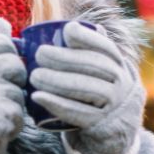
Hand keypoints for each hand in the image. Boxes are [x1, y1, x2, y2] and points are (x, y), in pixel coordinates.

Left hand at [30, 21, 145, 153]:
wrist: (113, 126)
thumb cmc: (96, 88)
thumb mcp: (99, 68)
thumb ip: (86, 49)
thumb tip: (61, 27)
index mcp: (116, 62)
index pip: (104, 46)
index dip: (87, 36)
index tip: (67, 31)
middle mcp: (119, 80)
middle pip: (93, 65)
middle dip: (64, 57)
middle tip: (39, 54)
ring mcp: (112, 102)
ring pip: (86, 88)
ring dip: (57, 80)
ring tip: (34, 76)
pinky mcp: (100, 123)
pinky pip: (78, 113)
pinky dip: (56, 104)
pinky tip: (38, 97)